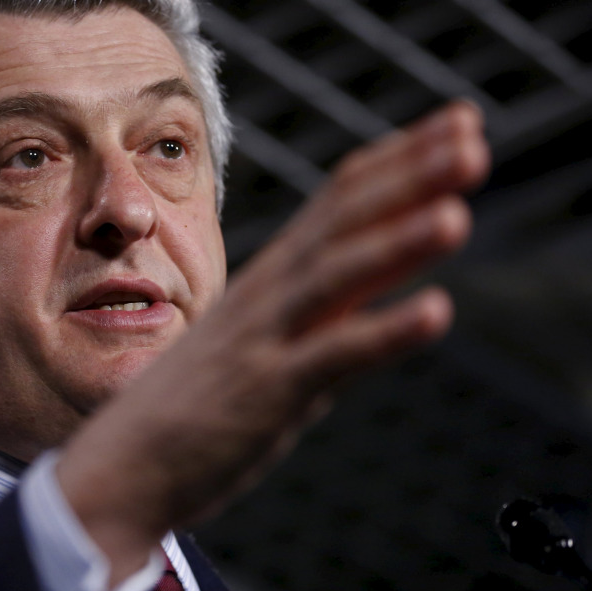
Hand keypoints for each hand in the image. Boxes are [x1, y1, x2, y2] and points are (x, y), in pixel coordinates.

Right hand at [57, 100, 490, 583]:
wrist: (117, 468)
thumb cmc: (185, 411)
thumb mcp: (254, 343)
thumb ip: (314, 313)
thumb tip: (373, 290)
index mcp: (267, 282)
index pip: (336, 202)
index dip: (398, 159)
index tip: (459, 121)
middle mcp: (266, 298)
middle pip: (341, 222)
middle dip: (410, 176)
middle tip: (473, 134)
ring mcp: (263, 342)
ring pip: (335, 277)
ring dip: (397, 240)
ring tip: (458, 209)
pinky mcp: (264, 395)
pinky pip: (331, 357)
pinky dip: (384, 332)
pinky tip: (437, 311)